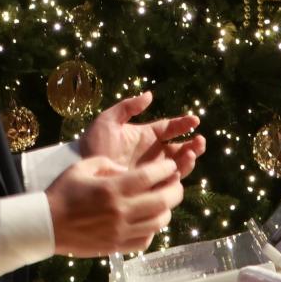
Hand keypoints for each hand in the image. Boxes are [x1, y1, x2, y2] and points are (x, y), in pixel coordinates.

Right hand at [46, 157, 183, 256]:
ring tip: (163, 202)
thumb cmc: (62, 193)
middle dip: (175, 189)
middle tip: (175, 183)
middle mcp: (121, 211)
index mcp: (112, 188)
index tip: (170, 165)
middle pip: (162, 200)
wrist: (46, 225)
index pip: (150, 176)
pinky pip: (146, 240)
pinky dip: (153, 230)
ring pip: (159, 222)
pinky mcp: (118, 246)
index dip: (165, 169)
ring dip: (166, 210)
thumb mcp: (82, 167)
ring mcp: (121, 231)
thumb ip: (108, 164)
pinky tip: (148, 221)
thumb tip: (128, 170)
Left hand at [78, 91, 205, 182]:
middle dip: (193, 145)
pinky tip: (179, 171)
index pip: (170, 128)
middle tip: (199, 141)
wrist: (80, 170)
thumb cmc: (92, 143)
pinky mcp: (148, 186)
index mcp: (146, 135)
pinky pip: (167, 183)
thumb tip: (149, 95)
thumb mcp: (108, 120)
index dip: (183, 124)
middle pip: (180, 148)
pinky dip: (177, 177)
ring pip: (178, 165)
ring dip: (188, 159)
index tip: (195, 120)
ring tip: (191, 154)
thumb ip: (128, 107)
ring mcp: (151, 171)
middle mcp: (152, 153)